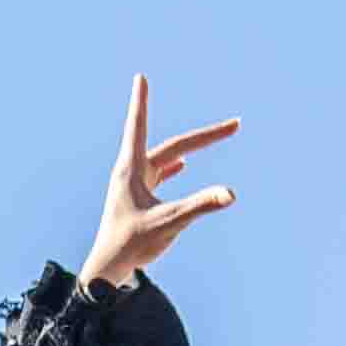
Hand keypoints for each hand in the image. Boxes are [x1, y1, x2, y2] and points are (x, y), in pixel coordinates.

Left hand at [84, 76, 242, 284]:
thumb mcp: (170, 222)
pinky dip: (175, 165)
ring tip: (220, 135)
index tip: (140, 77)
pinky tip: (184, 164)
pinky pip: (161, 173)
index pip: (138, 126)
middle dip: (207, 136)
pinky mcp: (139, 197)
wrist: (109, 268)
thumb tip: (230, 193)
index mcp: (132, 169)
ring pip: (169, 158)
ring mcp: (136, 184)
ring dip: (195, 148)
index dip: (141, 101)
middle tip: (237, 124)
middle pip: (174, 145)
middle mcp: (133, 171)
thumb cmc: (132, 244)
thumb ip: (200, 206)